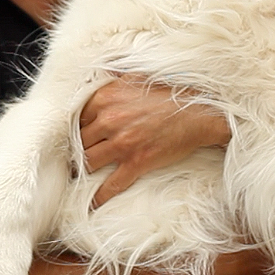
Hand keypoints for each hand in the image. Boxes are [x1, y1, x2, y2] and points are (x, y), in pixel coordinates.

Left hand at [79, 74, 230, 207]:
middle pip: (79, 142)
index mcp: (105, 98)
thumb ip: (115, 76)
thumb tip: (104, 71)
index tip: (75, 136)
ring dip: (84, 170)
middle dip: (77, 151)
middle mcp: (109, 120)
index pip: (76, 118)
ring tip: (81, 175)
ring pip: (89, 162)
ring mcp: (122, 143)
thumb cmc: (170, 91)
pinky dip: (100, 196)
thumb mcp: (137, 75)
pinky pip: (111, 184)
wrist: (198, 111)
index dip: (75, 129)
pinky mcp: (136, 162)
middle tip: (75, 157)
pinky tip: (93, 203)